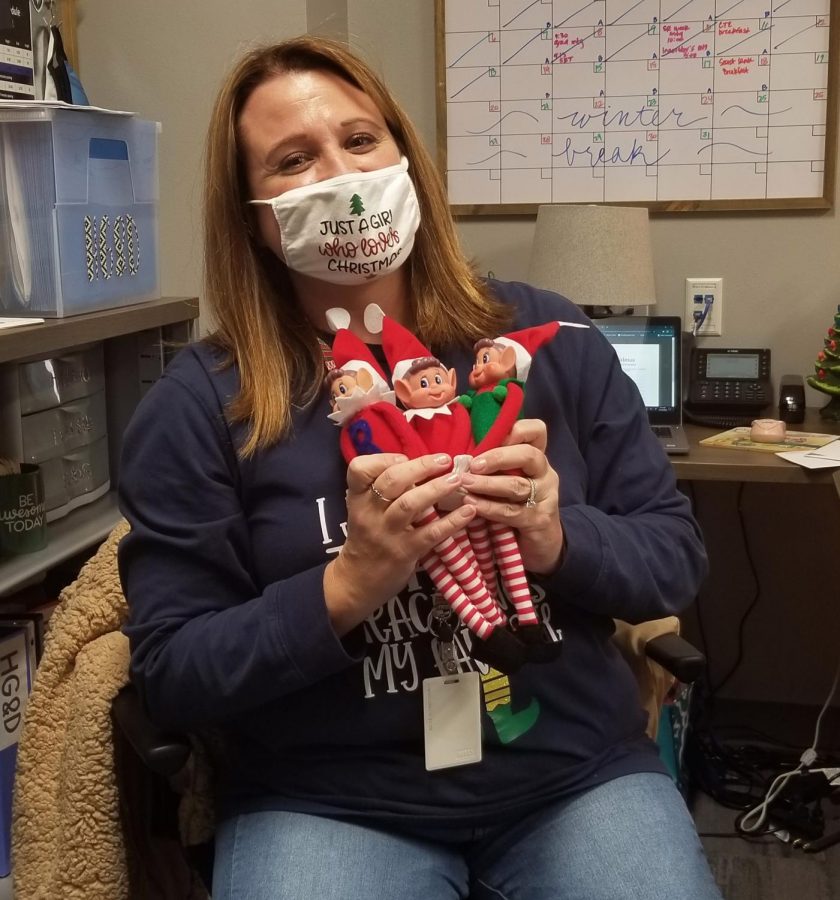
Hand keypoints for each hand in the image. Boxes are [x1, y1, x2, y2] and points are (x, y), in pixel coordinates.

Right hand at [324, 452, 476, 634]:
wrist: (357, 580)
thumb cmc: (367, 537)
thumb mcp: (365, 509)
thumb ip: (384, 489)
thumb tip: (420, 464)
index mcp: (358, 498)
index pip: (359, 469)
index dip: (382, 458)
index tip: (404, 457)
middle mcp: (369, 513)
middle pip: (391, 482)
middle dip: (420, 467)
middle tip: (445, 460)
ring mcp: (387, 533)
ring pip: (410, 505)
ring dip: (437, 489)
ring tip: (457, 479)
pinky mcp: (405, 552)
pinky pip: (431, 534)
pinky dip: (452, 521)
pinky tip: (469, 510)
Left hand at [460, 419, 563, 575]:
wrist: (540, 545)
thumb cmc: (516, 507)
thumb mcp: (507, 481)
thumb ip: (494, 466)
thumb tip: (457, 452)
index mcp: (536, 459)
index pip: (537, 431)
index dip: (517, 429)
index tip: (490, 436)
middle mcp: (545, 473)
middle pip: (529, 455)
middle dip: (498, 457)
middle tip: (473, 463)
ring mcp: (545, 497)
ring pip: (517, 485)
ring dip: (487, 483)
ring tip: (465, 483)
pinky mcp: (538, 520)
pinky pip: (511, 511)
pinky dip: (489, 507)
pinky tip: (471, 504)